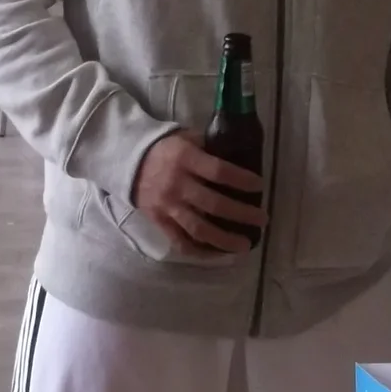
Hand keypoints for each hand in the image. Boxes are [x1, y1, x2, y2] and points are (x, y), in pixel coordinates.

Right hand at [132, 132, 265, 254]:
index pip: (219, 172)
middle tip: (262, 219)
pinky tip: (218, 254)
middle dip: (241, 214)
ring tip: (245, 245)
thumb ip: (209, 147)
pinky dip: (199, 251)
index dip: (241, 180)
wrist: (128, 161)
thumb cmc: (165, 148)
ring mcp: (167, 206)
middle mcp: (177, 185)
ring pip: (199, 229)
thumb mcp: (186, 138)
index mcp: (186, 159)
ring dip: (224, 239)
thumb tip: (240, 154)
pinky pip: (180, 242)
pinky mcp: (159, 222)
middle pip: (214, 204)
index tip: (260, 186)